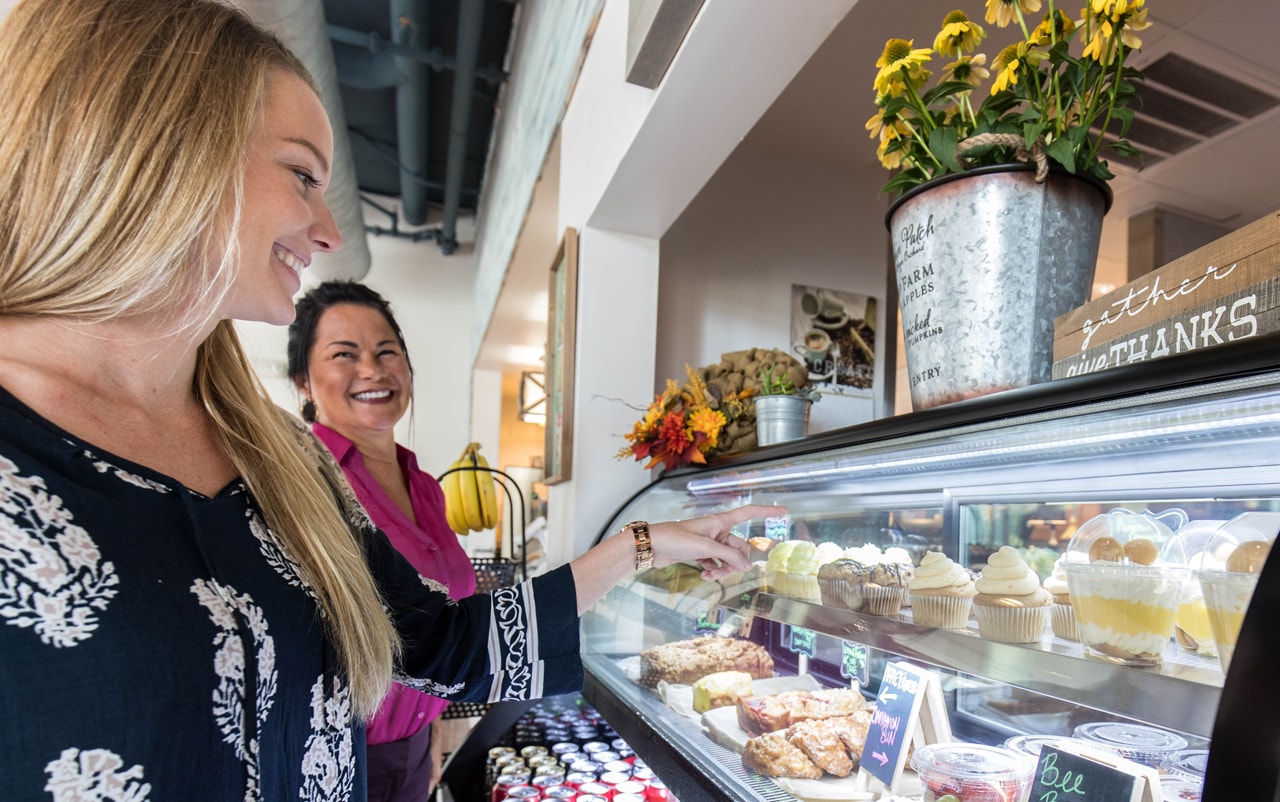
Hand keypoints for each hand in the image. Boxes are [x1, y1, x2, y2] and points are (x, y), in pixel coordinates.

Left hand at [649, 505, 786, 579]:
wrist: (652, 546)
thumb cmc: (676, 538)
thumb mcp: (705, 548)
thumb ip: (728, 556)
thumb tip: (747, 566)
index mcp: (720, 521)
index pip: (749, 512)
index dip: (767, 511)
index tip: (784, 511)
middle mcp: (717, 530)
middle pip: (739, 547)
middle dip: (734, 562)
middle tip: (722, 573)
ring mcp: (710, 542)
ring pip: (728, 558)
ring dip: (722, 569)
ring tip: (710, 575)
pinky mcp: (700, 552)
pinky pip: (716, 563)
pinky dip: (713, 570)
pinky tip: (704, 575)